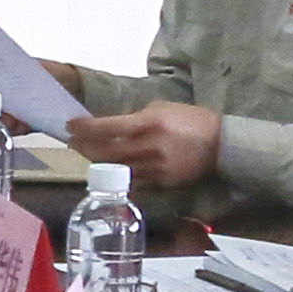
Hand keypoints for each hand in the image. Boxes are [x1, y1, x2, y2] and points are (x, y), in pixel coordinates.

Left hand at [68, 101, 220, 185]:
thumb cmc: (191, 120)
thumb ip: (136, 118)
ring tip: (88, 154)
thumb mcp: (163, 108)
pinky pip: (133, 181)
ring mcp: (155, 168)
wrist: (221, 144)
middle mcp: (149, 147)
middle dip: (85, 146)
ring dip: (98, 162)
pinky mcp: (162, 183)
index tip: (70, 125)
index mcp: (150, 123)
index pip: (108, 127)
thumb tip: (113, 125)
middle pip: (106, 152)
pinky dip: (118, 175)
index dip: (85, 127)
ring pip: (116, 168)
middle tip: (73, 142)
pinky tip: (109, 170)